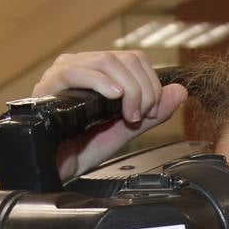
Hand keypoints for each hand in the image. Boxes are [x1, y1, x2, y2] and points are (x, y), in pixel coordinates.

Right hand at [32, 50, 188, 179]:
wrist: (54, 169)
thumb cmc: (82, 150)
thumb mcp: (125, 130)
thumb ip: (153, 112)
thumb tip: (180, 91)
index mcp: (98, 72)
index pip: (134, 59)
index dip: (151, 84)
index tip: (151, 112)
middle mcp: (81, 66)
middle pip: (125, 58)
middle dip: (142, 90)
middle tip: (138, 118)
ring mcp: (63, 73)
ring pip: (107, 61)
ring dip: (128, 89)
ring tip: (126, 115)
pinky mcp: (48, 85)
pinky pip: (76, 71)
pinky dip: (101, 83)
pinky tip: (113, 98)